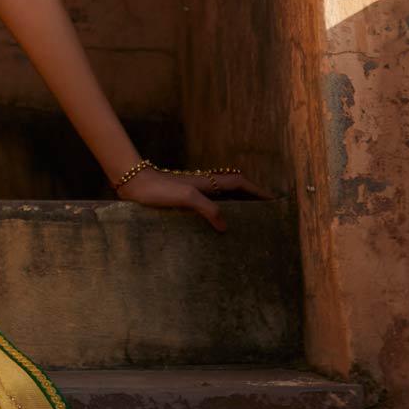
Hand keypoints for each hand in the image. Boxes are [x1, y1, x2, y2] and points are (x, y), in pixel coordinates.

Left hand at [114, 166, 265, 231]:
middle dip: (252, 196)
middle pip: (235, 187)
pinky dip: (220, 209)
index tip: (273, 199)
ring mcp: (195, 191)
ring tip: (248, 217)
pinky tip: (217, 221)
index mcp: (208, 182)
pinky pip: (209, 202)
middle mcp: (204, 184)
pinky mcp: (184, 198)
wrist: (135, 184)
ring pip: (223, 194)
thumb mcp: (185, 199)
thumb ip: (206, 209)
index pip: (240, 183)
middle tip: (265, 210)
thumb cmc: (158, 190)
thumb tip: (225, 225)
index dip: (258, 190)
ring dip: (237, 202)